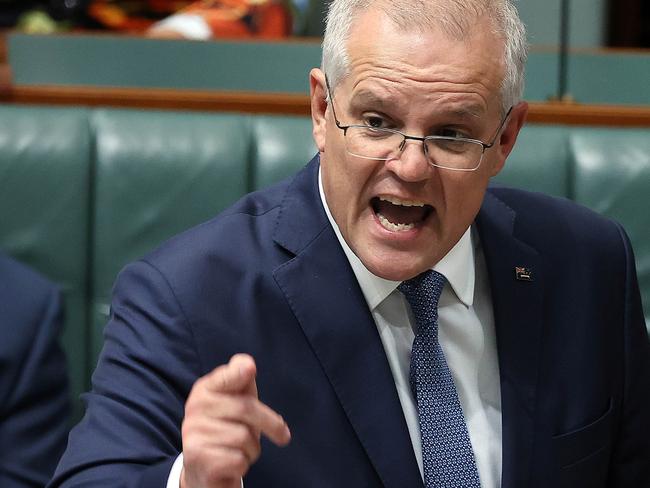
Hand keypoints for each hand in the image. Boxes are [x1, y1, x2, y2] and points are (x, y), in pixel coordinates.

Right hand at [180, 354, 290, 487]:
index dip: (238, 372)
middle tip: (282, 435)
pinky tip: (231, 464)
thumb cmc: (226, 430)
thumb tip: (246, 362)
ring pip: (245, 437)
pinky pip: (239, 459)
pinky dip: (243, 464)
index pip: (224, 377)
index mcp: (205, 390)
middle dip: (271, 424)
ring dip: (253, 449)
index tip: (251, 368)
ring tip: (241, 450)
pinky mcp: (198, 458)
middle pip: (246, 408)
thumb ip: (242, 383)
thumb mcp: (236, 403)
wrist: (204, 470)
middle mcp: (195, 408)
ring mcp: (194, 433)